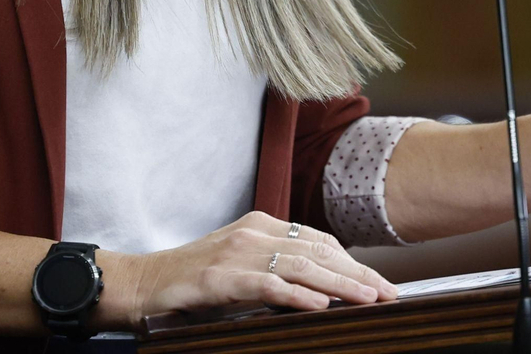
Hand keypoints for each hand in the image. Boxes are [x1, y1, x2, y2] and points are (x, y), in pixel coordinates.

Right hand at [115, 212, 398, 325]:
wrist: (142, 284)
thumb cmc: (192, 280)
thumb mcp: (241, 265)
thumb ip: (276, 268)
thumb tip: (322, 287)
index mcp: (261, 225)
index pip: (320, 241)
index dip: (353, 262)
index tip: (379, 282)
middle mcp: (253, 233)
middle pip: (319, 251)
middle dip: (358, 273)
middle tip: (389, 293)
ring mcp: (237, 254)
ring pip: (301, 266)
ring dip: (340, 284)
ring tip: (369, 298)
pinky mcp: (220, 279)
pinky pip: (268, 285)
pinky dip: (298, 295)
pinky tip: (321, 304)